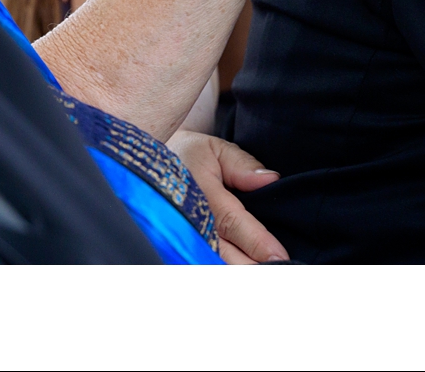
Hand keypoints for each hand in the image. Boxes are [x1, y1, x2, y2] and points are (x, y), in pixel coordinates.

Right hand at [168, 130, 287, 264]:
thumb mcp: (214, 149)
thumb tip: (270, 180)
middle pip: (222, 254)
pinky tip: (239, 271)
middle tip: (279, 273)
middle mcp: (188, 220)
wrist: (145, 164)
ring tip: (265, 275)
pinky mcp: (173, 248)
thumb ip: (242, 165)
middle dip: (250, 267)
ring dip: (236, 270)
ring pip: (209, 263)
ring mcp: (178, 237)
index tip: (279, 257)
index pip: (232, 222)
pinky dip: (216, 269)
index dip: (257, 242)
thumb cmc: (187, 156)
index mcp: (200, 192)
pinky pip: (197, 263)